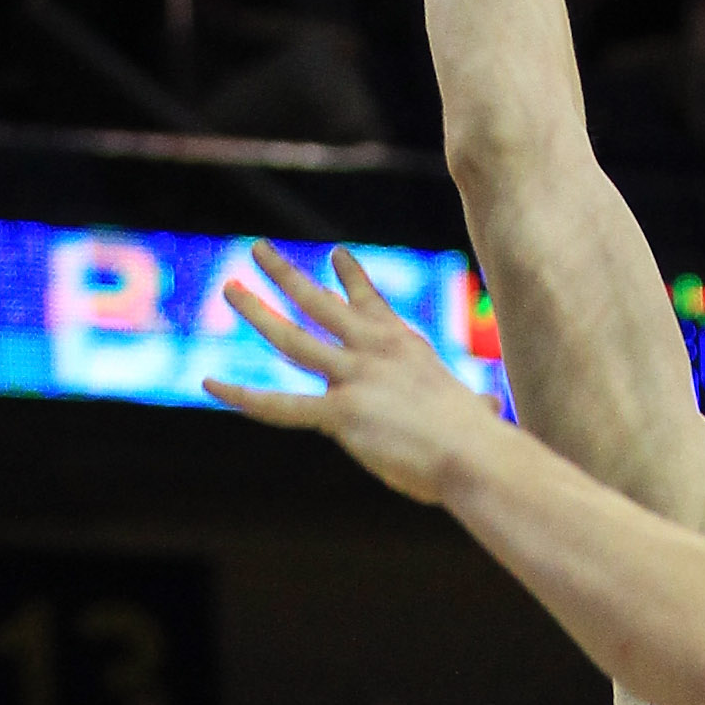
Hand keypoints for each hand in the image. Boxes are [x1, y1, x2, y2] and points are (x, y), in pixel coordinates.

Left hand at [208, 243, 500, 504]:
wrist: (476, 453)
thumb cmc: (481, 442)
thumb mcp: (474, 412)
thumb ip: (477, 406)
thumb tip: (493, 411)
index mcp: (405, 347)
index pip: (371, 304)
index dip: (351, 278)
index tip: (336, 255)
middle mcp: (375, 350)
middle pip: (319, 302)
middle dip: (285, 274)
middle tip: (258, 250)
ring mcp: (354, 377)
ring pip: (292, 337)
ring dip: (257, 310)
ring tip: (230, 288)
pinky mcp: (340, 412)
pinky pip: (279, 404)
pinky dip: (242, 395)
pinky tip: (211, 384)